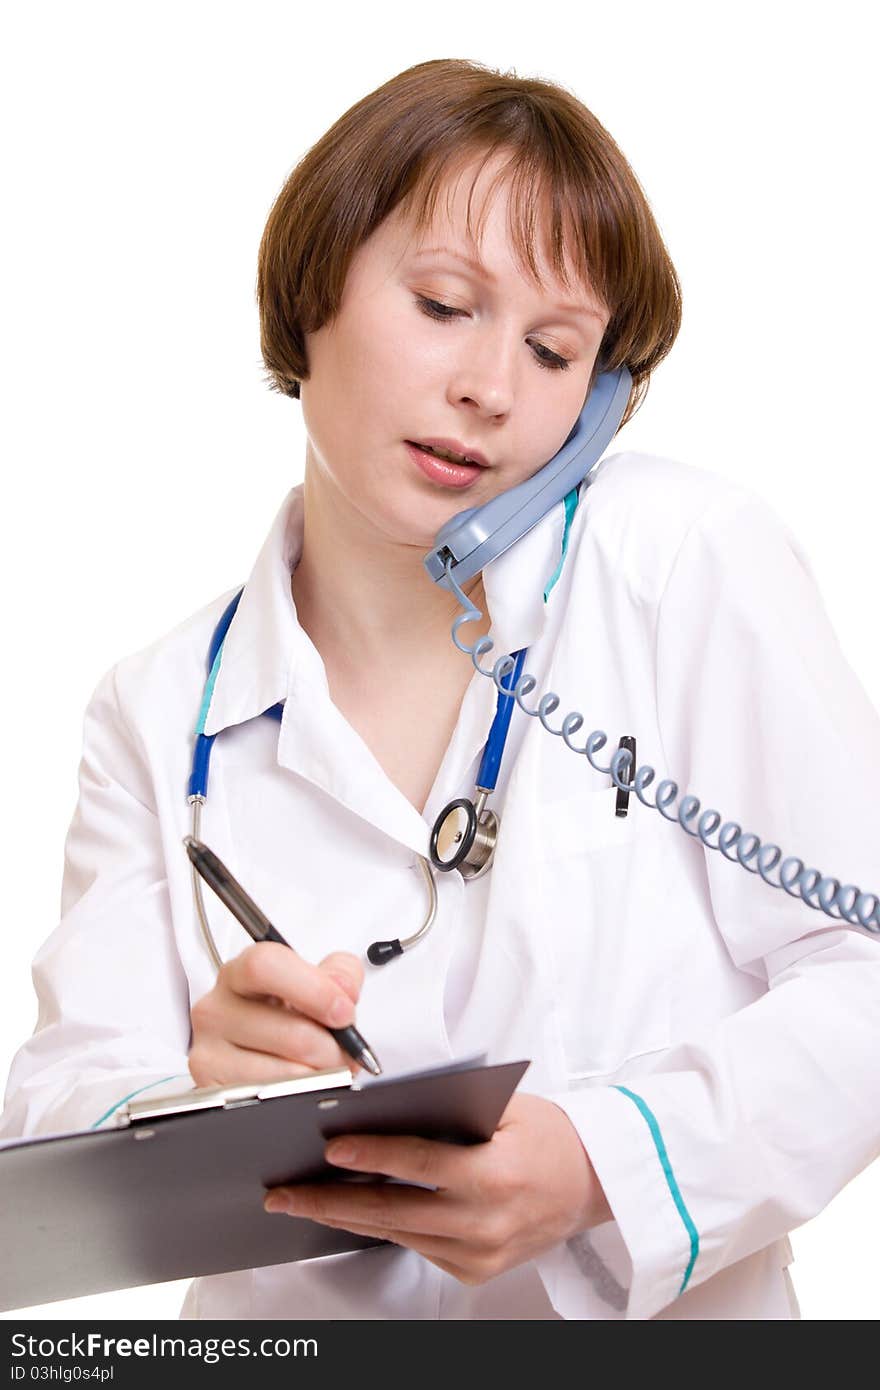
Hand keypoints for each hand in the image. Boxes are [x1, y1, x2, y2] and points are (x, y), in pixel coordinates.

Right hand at [188, 946, 362, 1086]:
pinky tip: (301, 1086)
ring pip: (286, 1073)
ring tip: (325, 1070)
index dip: (314, 990)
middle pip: (290, 1033)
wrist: (259, 1058)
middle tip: (345, 1053)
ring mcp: (208, 1053)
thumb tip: (345, 990)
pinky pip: (271, 1100)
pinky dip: (300, 1096)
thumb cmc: (286, 1017)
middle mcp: (215, 1009)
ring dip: (320, 1077)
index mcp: (239, 973)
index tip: (344, 1012)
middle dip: (331, 1049)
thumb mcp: (314, 986)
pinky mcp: (213, 1090)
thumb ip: (339, 975)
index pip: (266, 966)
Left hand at [263, 1092, 612, 1284]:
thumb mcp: (507, 1109)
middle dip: (330, 1201)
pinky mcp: (474, 1271)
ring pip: (396, 1233)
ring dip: (344, 1217)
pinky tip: (347, 1211)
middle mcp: (486, 1222)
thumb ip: (451, 1109)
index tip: (331, 1149)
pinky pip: (415, 1246)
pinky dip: (380, 1227)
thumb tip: (383, 1104)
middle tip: (284, 1192)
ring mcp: (479, 1254)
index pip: (421, 1164)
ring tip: (299, 1202)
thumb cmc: (550, 1135)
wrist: (592, 1185)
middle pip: (393, 1211)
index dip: (373, 1155)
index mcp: (497, 1175)